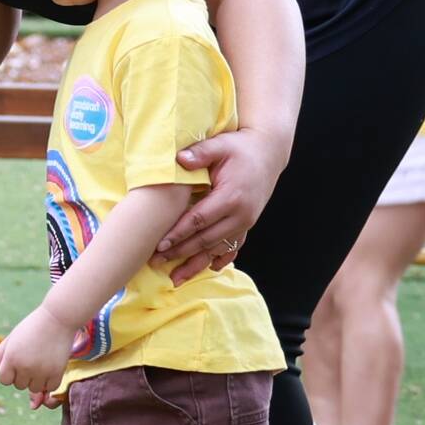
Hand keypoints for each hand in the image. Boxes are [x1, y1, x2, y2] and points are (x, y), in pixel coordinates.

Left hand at [0, 308, 74, 402]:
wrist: (57, 318)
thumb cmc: (31, 328)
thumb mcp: (11, 339)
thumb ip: (2, 357)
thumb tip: (3, 377)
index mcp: (11, 358)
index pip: (4, 380)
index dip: (9, 374)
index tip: (16, 365)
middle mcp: (25, 367)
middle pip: (19, 385)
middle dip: (23, 376)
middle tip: (32, 360)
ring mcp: (42, 371)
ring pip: (35, 389)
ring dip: (37, 380)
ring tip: (41, 364)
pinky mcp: (57, 372)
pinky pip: (51, 388)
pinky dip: (50, 382)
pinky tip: (51, 368)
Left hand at [155, 123, 286, 283]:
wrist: (268, 153)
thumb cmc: (240, 148)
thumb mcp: (220, 144)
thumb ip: (200, 153)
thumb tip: (179, 158)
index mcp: (231, 197)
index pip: (199, 220)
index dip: (178, 234)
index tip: (160, 245)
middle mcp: (241, 215)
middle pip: (206, 240)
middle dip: (180, 253)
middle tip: (156, 262)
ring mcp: (246, 223)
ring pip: (217, 249)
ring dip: (196, 265)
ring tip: (175, 280)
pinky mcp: (247, 225)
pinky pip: (233, 248)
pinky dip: (220, 259)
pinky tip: (208, 270)